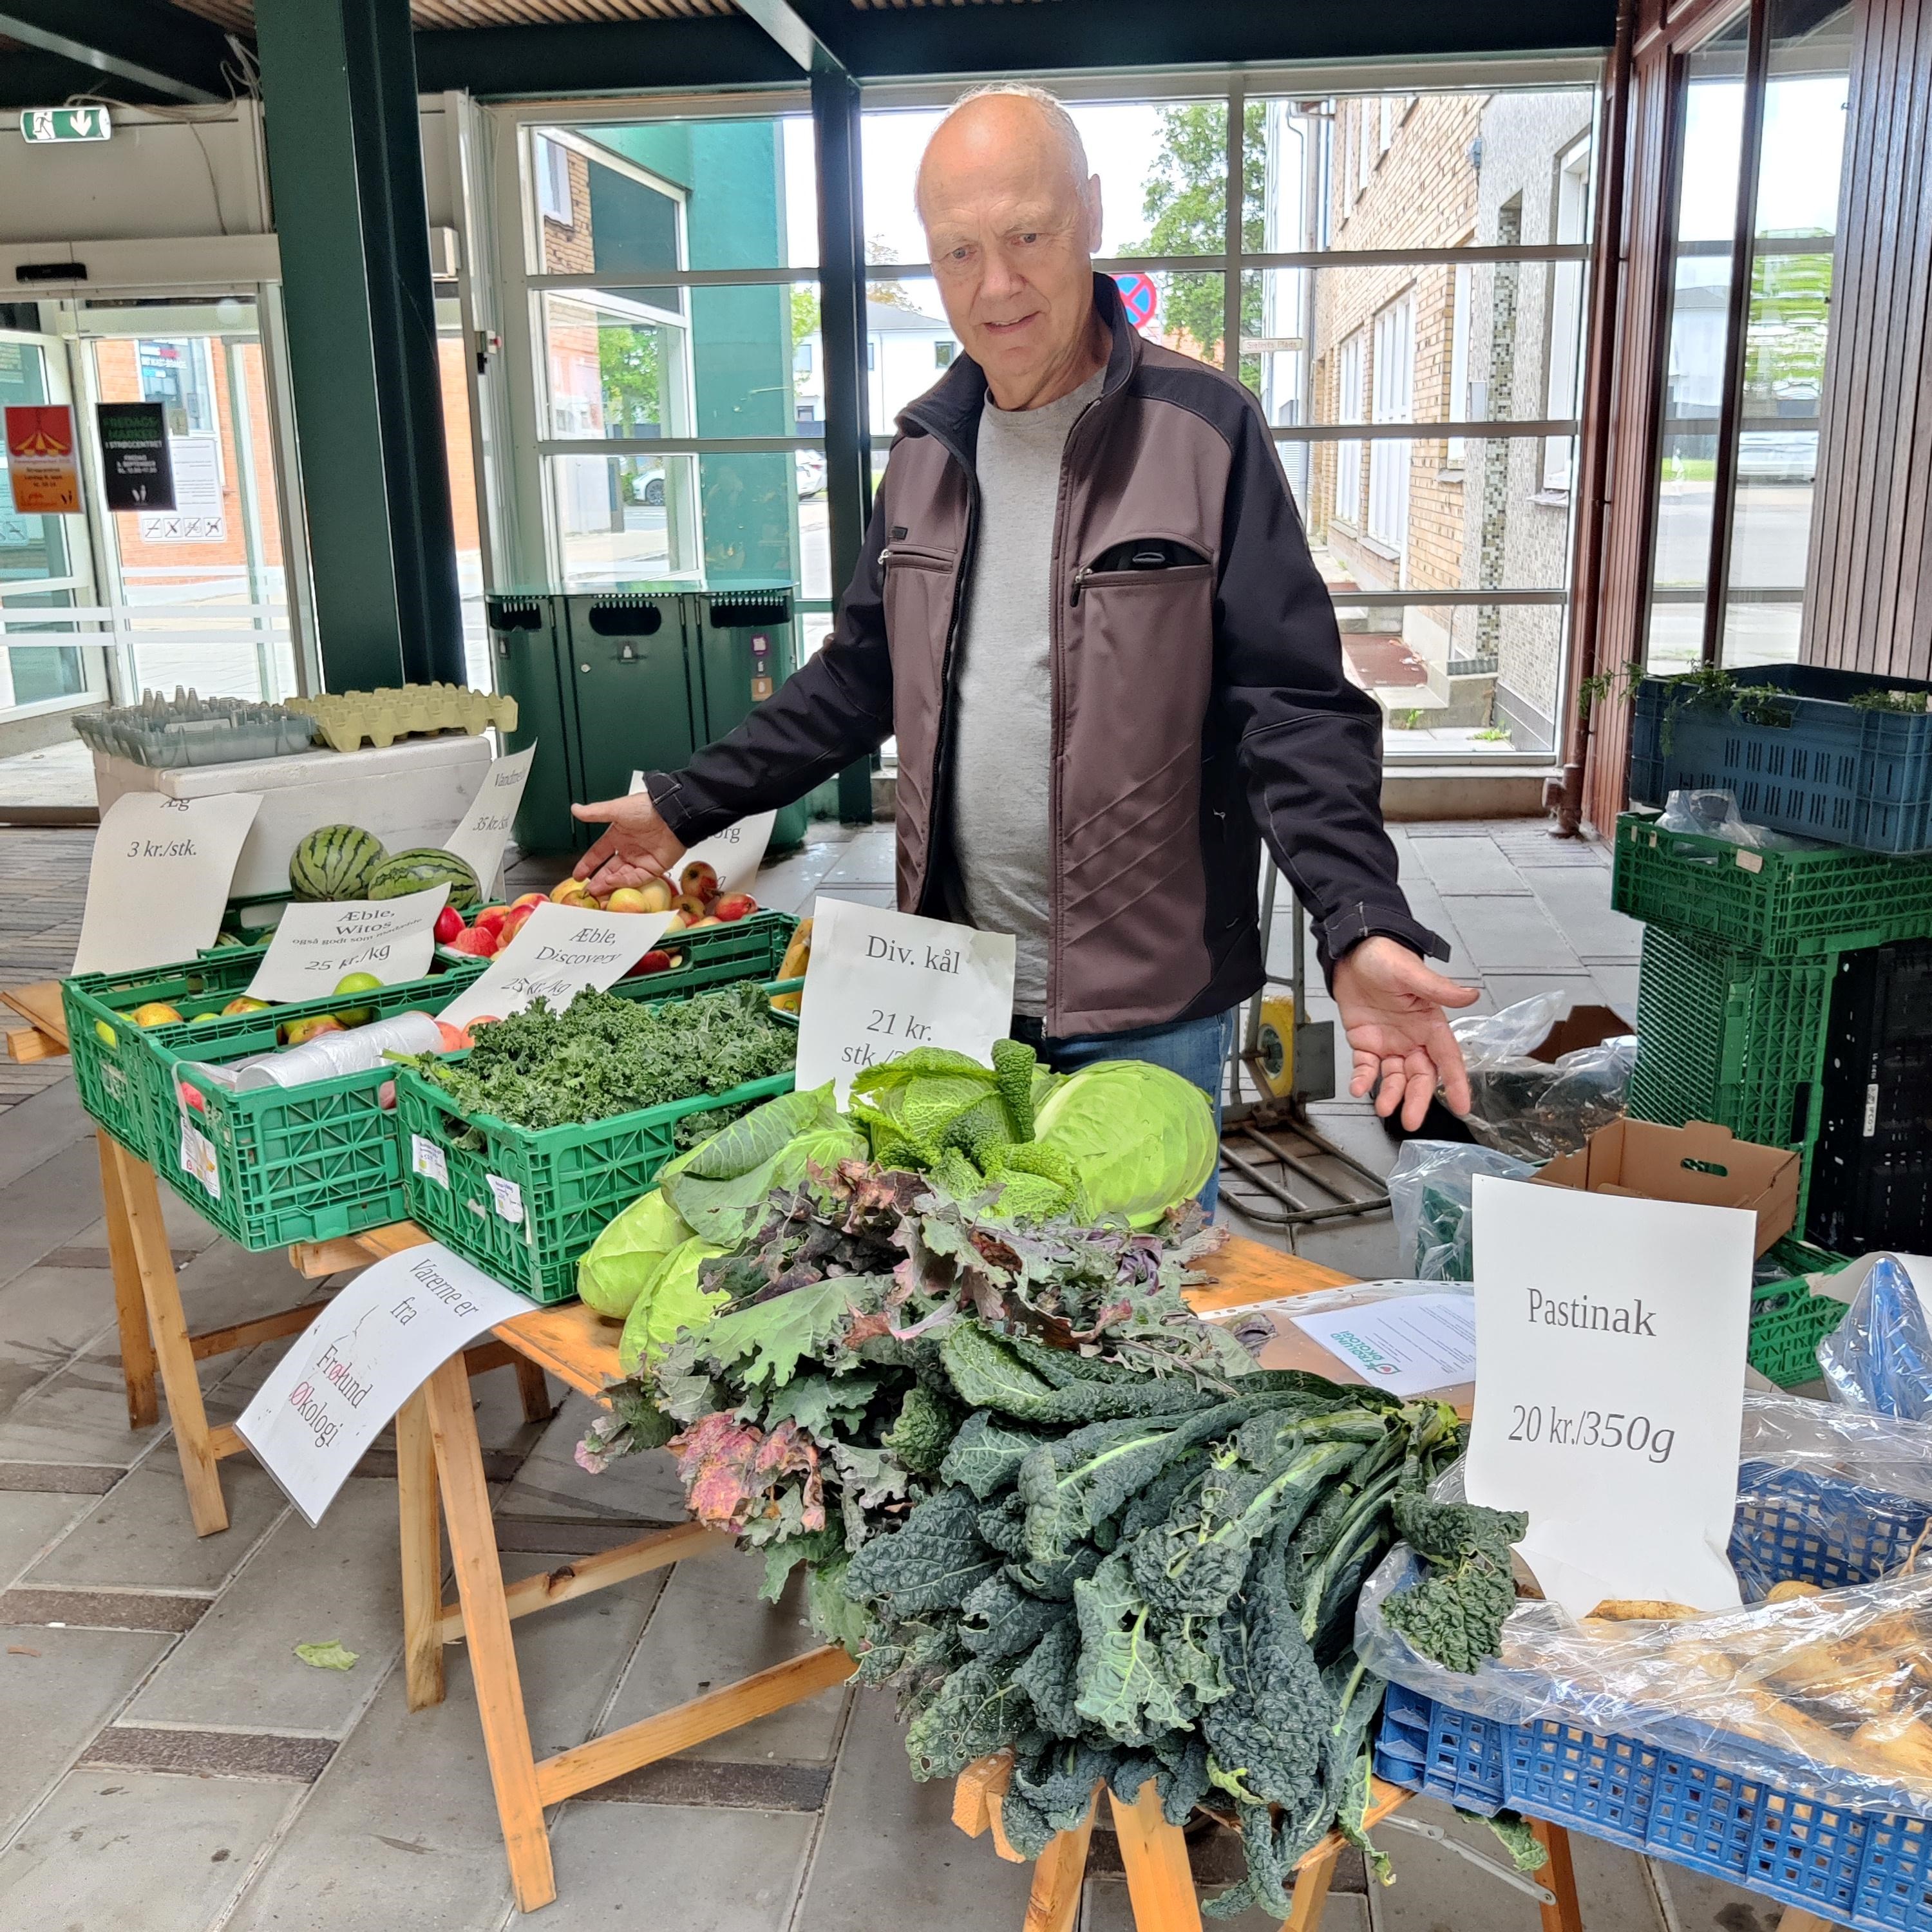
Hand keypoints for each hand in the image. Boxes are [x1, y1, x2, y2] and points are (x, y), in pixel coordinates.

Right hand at [571, 792, 685, 896]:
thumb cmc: (646, 808)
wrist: (672, 814)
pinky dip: (624, 882)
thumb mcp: (616, 809)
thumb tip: (576, 810)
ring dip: (609, 884)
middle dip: (598, 880)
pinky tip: (612, 881)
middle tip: (588, 890)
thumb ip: (595, 813)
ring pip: (622, 877)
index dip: (587, 865)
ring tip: (596, 890)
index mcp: (618, 836)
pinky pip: (637, 879)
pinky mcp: (654, 867)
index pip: (598, 854)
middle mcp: (629, 849)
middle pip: (609, 869)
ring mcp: (641, 859)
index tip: (578, 875)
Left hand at [1330, 935, 1479, 1130]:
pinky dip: (1363, 1080)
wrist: (1352, 952)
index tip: (1462, 1107)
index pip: (1448, 1059)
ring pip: (1395, 1077)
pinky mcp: (1365, 1043)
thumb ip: (1440, 988)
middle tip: (1412, 1121)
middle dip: (1418, 1099)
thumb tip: (1472, 995)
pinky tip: (1358, 1088)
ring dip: (1391, 1094)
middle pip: (1420, 1076)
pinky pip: (1366, 1067)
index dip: (1456, 1083)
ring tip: (1384, 1108)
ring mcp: (1389, 1043)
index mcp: (1430, 1024)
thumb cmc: (1386, 958)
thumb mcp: (1412, 973)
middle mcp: (1412, 1038)